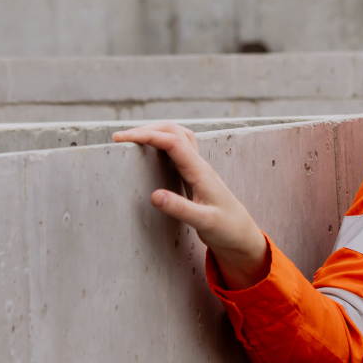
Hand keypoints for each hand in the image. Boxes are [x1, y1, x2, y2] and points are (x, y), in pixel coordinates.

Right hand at [113, 122, 268, 288]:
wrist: (241, 233)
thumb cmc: (226, 228)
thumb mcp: (204, 223)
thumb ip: (180, 209)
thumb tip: (154, 196)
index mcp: (200, 172)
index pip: (173, 143)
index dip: (147, 136)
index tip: (123, 139)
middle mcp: (200, 165)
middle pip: (175, 131)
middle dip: (148, 129)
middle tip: (121, 138)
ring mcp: (198, 168)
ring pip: (178, 136)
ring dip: (156, 132)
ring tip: (132, 139)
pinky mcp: (195, 174)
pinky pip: (178, 149)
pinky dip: (162, 143)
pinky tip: (150, 151)